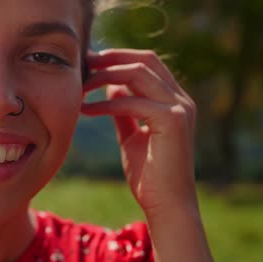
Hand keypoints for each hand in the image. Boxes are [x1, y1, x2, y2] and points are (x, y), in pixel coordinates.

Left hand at [81, 49, 197, 216]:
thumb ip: (125, 110)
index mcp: (174, 99)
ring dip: (105, 76)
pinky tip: (85, 110)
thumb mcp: (132, 135)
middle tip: (82, 62)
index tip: (88, 62)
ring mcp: (180, 108)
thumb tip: (112, 88)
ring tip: (80, 86)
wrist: (166, 204)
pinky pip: (132, 102)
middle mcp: (181, 99)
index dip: (117, 56)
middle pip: (145, 59)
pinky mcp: (172, 121)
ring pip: (139, 73)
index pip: (147, 62)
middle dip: (111, 57)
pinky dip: (105, 104)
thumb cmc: (149, 174)